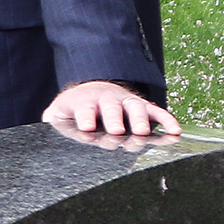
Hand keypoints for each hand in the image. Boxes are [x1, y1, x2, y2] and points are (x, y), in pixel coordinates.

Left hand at [45, 80, 181, 140]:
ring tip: (141, 132)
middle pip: (112, 107)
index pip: (84, 108)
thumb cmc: (73, 109)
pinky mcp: (143, 106)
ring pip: (136, 108)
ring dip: (140, 119)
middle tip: (117, 130)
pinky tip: (175, 131)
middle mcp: (107, 99)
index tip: (88, 127)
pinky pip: (157, 111)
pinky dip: (167, 119)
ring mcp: (127, 102)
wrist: (91, 91)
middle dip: (114, 118)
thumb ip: (53, 121)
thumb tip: (48, 130)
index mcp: (84, 101)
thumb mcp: (58, 113)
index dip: (86, 117)